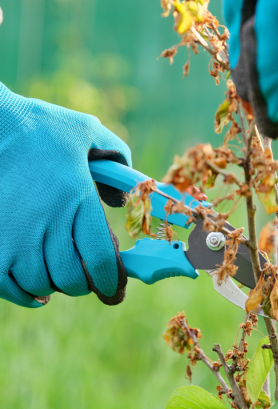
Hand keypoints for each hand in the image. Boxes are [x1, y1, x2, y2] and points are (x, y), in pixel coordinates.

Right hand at [0, 84, 130, 307]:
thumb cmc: (42, 127)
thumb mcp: (88, 131)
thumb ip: (117, 159)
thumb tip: (121, 199)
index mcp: (76, 195)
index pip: (100, 257)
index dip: (111, 280)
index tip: (115, 287)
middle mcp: (46, 219)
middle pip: (72, 278)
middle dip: (86, 283)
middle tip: (89, 276)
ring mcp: (13, 234)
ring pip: (40, 284)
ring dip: (56, 285)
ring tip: (61, 273)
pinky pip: (6, 286)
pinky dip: (24, 294)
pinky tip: (35, 287)